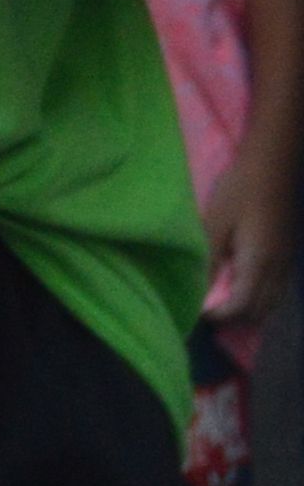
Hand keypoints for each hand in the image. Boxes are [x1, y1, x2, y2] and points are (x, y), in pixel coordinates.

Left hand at [212, 160, 288, 332]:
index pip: (244, 305)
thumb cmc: (239, 191)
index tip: (199, 314)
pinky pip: (278, 288)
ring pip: (274, 301)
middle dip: (236, 319)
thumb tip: (201, 292)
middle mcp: (278, 268)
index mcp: (259, 262)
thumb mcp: (215, 223)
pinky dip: (262, 298)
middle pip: (262, 309)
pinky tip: (243, 292)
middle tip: (209, 315)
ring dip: (251, 311)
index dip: (221, 316)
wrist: (272, 165)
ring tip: (224, 308)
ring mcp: (286, 261)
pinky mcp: (287, 253)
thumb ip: (209, 259)